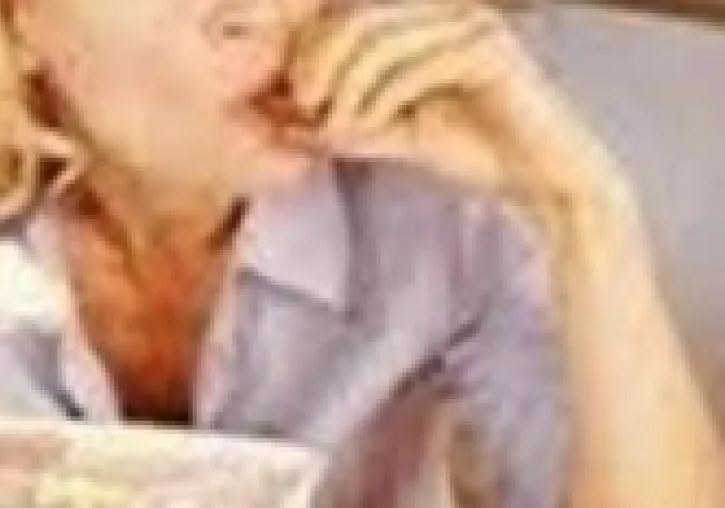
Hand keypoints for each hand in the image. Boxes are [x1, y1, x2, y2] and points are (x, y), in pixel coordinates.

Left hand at [287, 2, 626, 204]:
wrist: (540, 177)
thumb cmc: (471, 151)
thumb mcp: (390, 134)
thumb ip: (341, 123)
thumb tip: (282, 123)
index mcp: (421, 21)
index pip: (345, 17)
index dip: (307, 52)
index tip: (288, 98)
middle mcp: (445, 11)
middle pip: (355, 18)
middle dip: (319, 64)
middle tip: (304, 108)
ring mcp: (469, 24)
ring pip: (378, 39)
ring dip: (345, 86)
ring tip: (335, 125)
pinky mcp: (487, 50)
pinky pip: (414, 65)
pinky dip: (380, 98)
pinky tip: (368, 126)